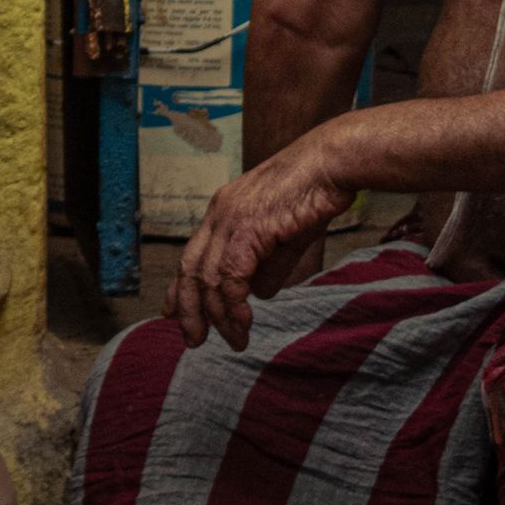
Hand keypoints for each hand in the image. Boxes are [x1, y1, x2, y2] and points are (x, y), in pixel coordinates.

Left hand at [165, 133, 354, 351]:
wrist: (331, 164)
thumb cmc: (315, 193)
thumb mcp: (287, 236)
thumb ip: (270, 265)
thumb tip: (259, 294)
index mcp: (223, 211)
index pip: (191, 255)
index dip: (179, 288)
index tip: (173, 314)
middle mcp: (218, 214)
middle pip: (189, 270)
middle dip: (188, 309)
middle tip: (194, 340)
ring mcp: (230, 220)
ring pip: (208, 279)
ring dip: (219, 316)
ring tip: (234, 340)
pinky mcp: (248, 228)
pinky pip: (231, 277)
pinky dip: (234, 305)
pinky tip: (245, 321)